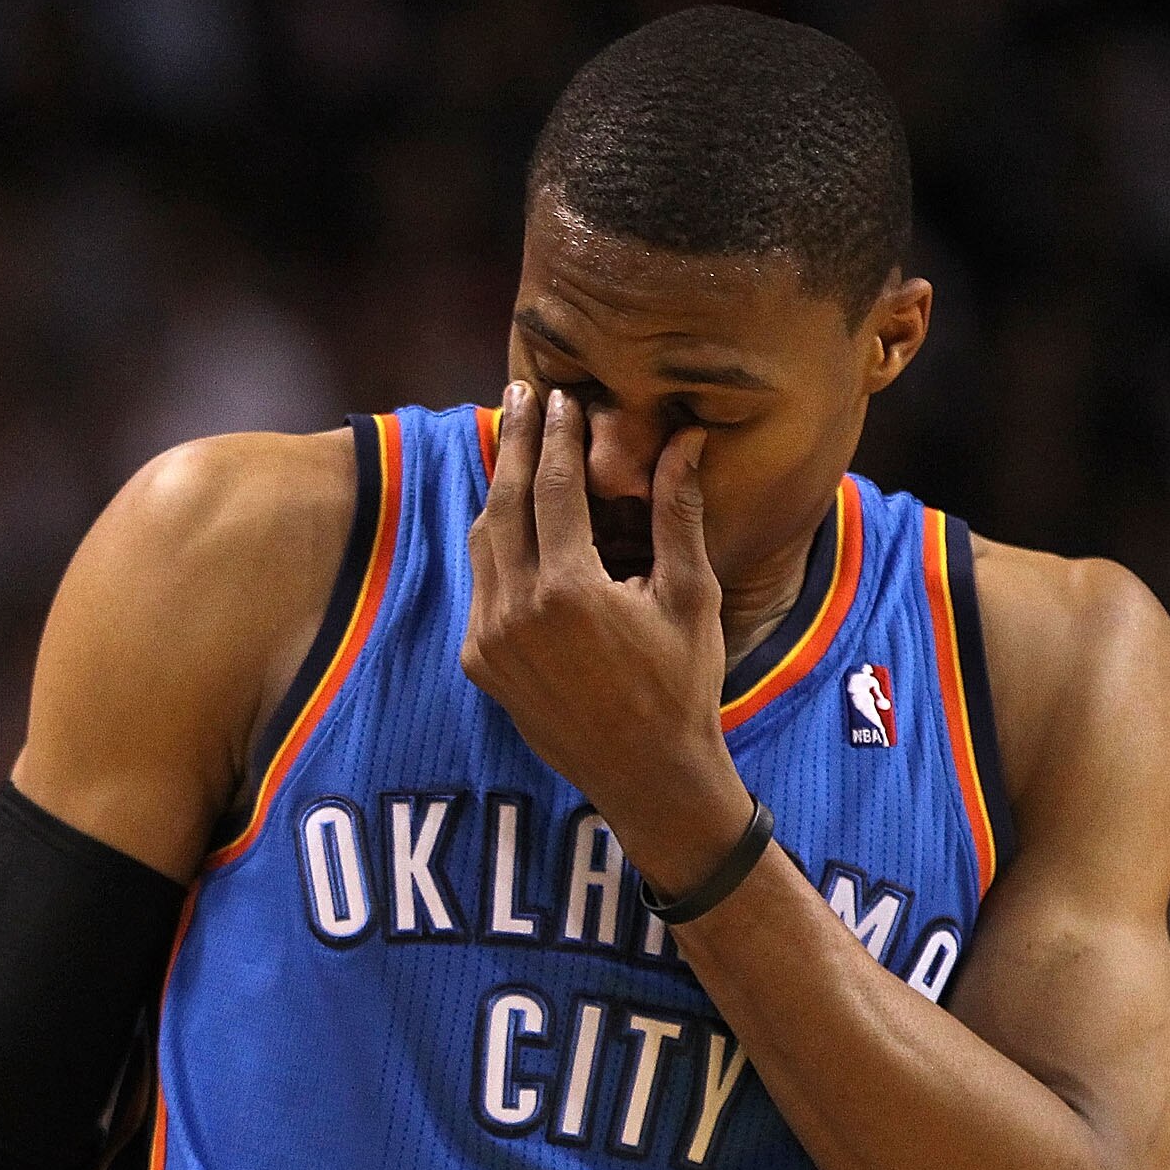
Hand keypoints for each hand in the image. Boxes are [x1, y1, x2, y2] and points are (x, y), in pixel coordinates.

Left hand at [461, 383, 754, 895]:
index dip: (556, 437)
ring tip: (515, 443)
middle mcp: (515, 613)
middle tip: (521, 396)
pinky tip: (513, 518)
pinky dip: (496, 546)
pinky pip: (482, 586)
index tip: (559, 396)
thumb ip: (677, 513)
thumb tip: (685, 439)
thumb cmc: (683, 684)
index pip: (554, 490)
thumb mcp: (690, 595)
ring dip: (501, 491)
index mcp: (567, 592)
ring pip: (484, 543)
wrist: (646, 774)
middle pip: (505, 504)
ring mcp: (489, 640)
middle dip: (516, 445)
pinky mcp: (479, 662)